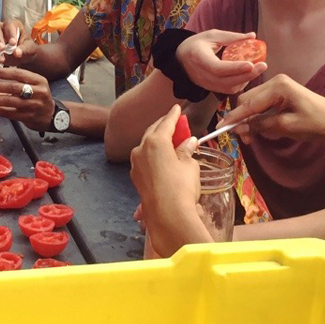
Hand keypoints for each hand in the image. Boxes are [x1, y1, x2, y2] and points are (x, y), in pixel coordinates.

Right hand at [0, 19, 39, 63]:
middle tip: (2, 49)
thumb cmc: (28, 48)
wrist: (25, 57)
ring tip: (2, 58)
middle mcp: (3, 28)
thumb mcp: (30, 48)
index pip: (9, 25)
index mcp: (13, 24)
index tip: (13, 43)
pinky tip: (0, 60)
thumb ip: (24, 50)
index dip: (10, 33)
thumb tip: (16, 53)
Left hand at [0, 67, 53, 130]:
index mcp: (39, 80)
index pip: (18, 73)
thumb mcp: (35, 84)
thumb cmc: (38, 97)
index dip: (2, 72)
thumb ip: (19, 79)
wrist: (51, 115)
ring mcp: (33, 106)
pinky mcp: (28, 117)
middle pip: (13, 87)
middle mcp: (38, 92)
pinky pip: (9, 113)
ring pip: (9, 101)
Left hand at [129, 106, 200, 257]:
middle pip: (153, 132)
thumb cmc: (181, 187)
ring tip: (171, 142)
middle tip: (175, 123)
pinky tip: (162, 159)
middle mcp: (141, 149)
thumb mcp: (189, 165)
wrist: (167, 216)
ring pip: (147, 146)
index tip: (177, 107)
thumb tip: (189, 142)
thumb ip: (187, 150)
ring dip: (158, 142)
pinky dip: (153, 155)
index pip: (166, 123)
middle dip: (164, 127)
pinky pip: (145, 160)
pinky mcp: (135, 177)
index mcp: (155, 141)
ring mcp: (135, 164)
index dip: (174, 115)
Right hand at [174, 30, 266, 94]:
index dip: (235, 68)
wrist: (180, 59)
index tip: (251, 64)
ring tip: (258, 69)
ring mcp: (206, 84)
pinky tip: (248, 74)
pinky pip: (228, 90)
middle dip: (247, 75)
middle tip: (263, 66)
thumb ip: (232, 37)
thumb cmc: (196, 44)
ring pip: (228, 88)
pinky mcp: (211, 89)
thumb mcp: (212, 35)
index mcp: (198, 58)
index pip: (218, 68)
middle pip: (226, 81)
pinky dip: (240, 84)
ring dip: (246, 80)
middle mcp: (202, 75)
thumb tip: (253, 36)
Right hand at [219, 74, 324, 144]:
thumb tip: (239, 128)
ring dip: (248, 119)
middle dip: (241, 119)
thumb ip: (261, 125)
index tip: (220, 128)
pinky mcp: (278, 92)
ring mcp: (277, 86)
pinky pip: (260, 103)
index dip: (235, 117)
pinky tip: (259, 128)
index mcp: (279, 86)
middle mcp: (275, 81)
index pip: (250, 103)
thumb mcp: (286, 127)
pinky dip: (256, 116)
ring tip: (251, 137)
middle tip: (243, 139)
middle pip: (247, 99)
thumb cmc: (314, 124)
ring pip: (252, 102)